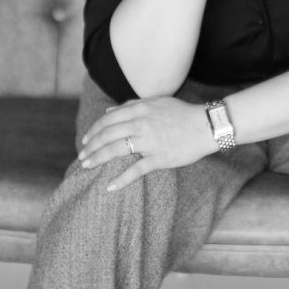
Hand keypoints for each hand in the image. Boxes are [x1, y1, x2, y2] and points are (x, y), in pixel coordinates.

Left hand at [78, 96, 216, 190]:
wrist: (206, 126)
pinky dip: (121, 179)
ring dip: (98, 158)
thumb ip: (130, 105)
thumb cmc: (182, 113)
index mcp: (140, 109)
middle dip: (91, 146)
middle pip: (108, 135)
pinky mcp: (159, 158)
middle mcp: (141, 124)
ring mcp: (150, 142)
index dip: (94, 131)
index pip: (108, 120)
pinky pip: (136, 170)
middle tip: (82, 156)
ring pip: (116, 150)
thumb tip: (108, 112)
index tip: (86, 140)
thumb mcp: (156, 102)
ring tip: (87, 165)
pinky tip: (110, 186)